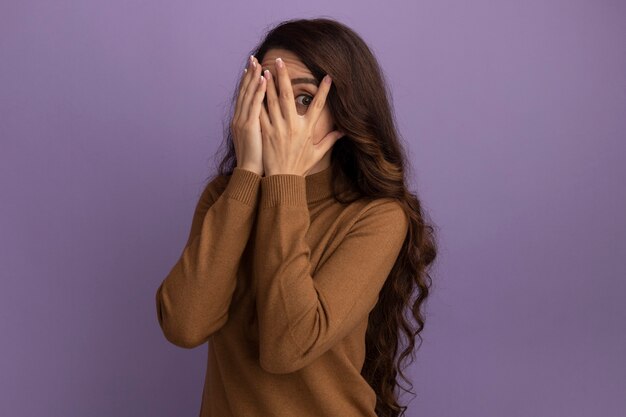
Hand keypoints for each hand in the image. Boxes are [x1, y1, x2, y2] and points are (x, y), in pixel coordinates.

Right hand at [230, 55, 266, 175]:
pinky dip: (258, 91)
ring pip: (248, 95)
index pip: (246, 97)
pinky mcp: (248, 126)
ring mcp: (243, 121)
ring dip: (253, 77)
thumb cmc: (260, 160)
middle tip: (253, 57)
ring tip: (258, 62)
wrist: (252, 174)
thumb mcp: (259, 140)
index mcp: (242, 121)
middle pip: (244, 91)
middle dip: (249, 74)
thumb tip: (272, 120)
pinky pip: (254, 105)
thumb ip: (264, 126)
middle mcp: (240, 118)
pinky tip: (263, 79)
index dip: (248, 81)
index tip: (253, 68)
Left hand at [259, 58, 343, 176]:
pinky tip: (255, 89)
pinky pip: (261, 113)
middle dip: (285, 76)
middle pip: (288, 96)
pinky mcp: (265, 133)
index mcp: (307, 129)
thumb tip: (343, 132)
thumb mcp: (317, 154)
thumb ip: (330, 140)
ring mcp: (278, 128)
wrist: (282, 180)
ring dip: (269, 84)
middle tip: (281, 61)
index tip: (327, 76)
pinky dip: (258, 100)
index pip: (318, 106)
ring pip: (272, 101)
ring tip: (266, 68)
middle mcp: (292, 126)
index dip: (324, 91)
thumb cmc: (299, 167)